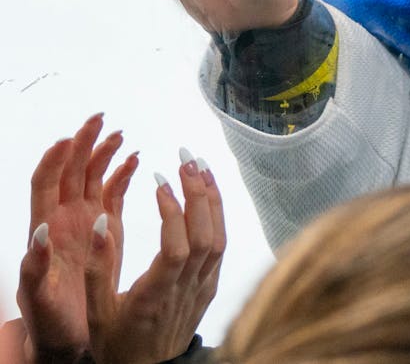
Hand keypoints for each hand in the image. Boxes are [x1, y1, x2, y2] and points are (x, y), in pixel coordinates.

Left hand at [16, 115, 135, 361]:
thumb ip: (34, 266)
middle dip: (83, 143)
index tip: (68, 138)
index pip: (45, 184)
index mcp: (46, 231)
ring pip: (92, 179)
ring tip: (119, 134)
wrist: (67, 338)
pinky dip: (121, 175)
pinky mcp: (104, 232)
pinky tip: (134, 160)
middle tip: (98, 119)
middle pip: (70, 172)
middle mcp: (64, 221)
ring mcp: (84, 224)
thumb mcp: (37, 298)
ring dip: (103, 154)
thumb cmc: (49, 323)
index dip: (55, 160)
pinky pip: (112, 195)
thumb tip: (39, 231)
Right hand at [86, 154, 225, 363]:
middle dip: (199, 193)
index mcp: (157, 296)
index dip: (173, 213)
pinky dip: (218, 215)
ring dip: (213, 199)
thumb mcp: (96, 310)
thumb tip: (100, 224)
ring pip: (219, 238)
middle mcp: (187, 289)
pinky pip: (221, 245)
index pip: (177, 248)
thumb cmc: (119, 342)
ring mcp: (204, 287)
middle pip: (205, 236)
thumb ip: (97, 268)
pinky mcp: (211, 285)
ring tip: (200, 167)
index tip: (161, 182)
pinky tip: (208, 193)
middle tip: (186, 159)